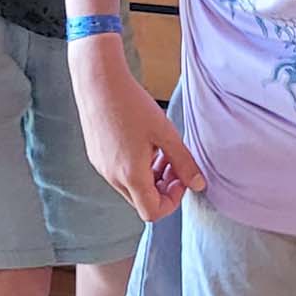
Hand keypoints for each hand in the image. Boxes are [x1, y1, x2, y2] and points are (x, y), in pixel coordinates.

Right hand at [68, 43, 203, 223]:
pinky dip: (135, 168)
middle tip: (174, 164)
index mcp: (130, 174)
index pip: (152, 212)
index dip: (172, 202)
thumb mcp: (165, 133)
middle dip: (163, 188)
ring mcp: (102, 168)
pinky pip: (119, 174)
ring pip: (131, 188)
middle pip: (142, 201)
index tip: (181, 179)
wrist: (98, 82)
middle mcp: (112, 176)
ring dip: (150, 177)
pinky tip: (143, 144)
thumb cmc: (131, 104)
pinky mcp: (96, 157)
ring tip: (160, 151)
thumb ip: (184, 162)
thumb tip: (198, 184)